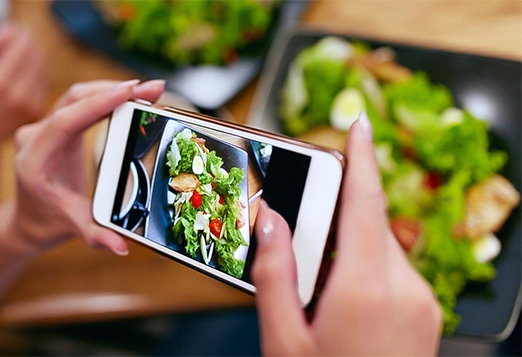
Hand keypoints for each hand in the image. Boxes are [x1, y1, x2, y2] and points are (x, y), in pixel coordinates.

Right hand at [0, 24, 47, 147]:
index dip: (18, 34)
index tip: (11, 32)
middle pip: (35, 55)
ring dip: (32, 57)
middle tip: (15, 44)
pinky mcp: (38, 111)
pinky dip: (35, 73)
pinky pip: (43, 82)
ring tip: (15, 59)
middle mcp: (18, 95)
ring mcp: (30, 105)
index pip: (22, 46)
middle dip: (26, 45)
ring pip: (42, 67)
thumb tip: (11, 31)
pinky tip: (21, 75)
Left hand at [11, 79, 165, 254]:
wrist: (27, 220)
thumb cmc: (48, 223)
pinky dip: (104, 98)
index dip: (97, 104)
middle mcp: (34, 138)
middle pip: (74, 100)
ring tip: (147, 92)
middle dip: (113, 91)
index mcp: (34, 161)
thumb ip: (96, 237)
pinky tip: (129, 98)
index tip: (129, 93)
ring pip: (77, 97)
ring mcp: (41, 129)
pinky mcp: (53, 125)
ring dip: (111, 91)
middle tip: (152, 89)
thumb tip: (122, 247)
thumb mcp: (73, 228)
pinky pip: (79, 103)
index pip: (65, 121)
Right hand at [251, 112, 441, 356]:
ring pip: (381, 249)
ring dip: (350, 251)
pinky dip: (367, 271)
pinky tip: (344, 304)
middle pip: (369, 225)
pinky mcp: (428, 312)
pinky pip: (395, 271)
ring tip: (322, 292)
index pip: (365, 203)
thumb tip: (268, 221)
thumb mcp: (283, 338)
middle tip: (306, 242)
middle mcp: (404, 287)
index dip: (362, 158)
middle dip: (338, 220)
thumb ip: (273, 273)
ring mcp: (422, 301)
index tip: (359, 124)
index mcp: (366, 287)